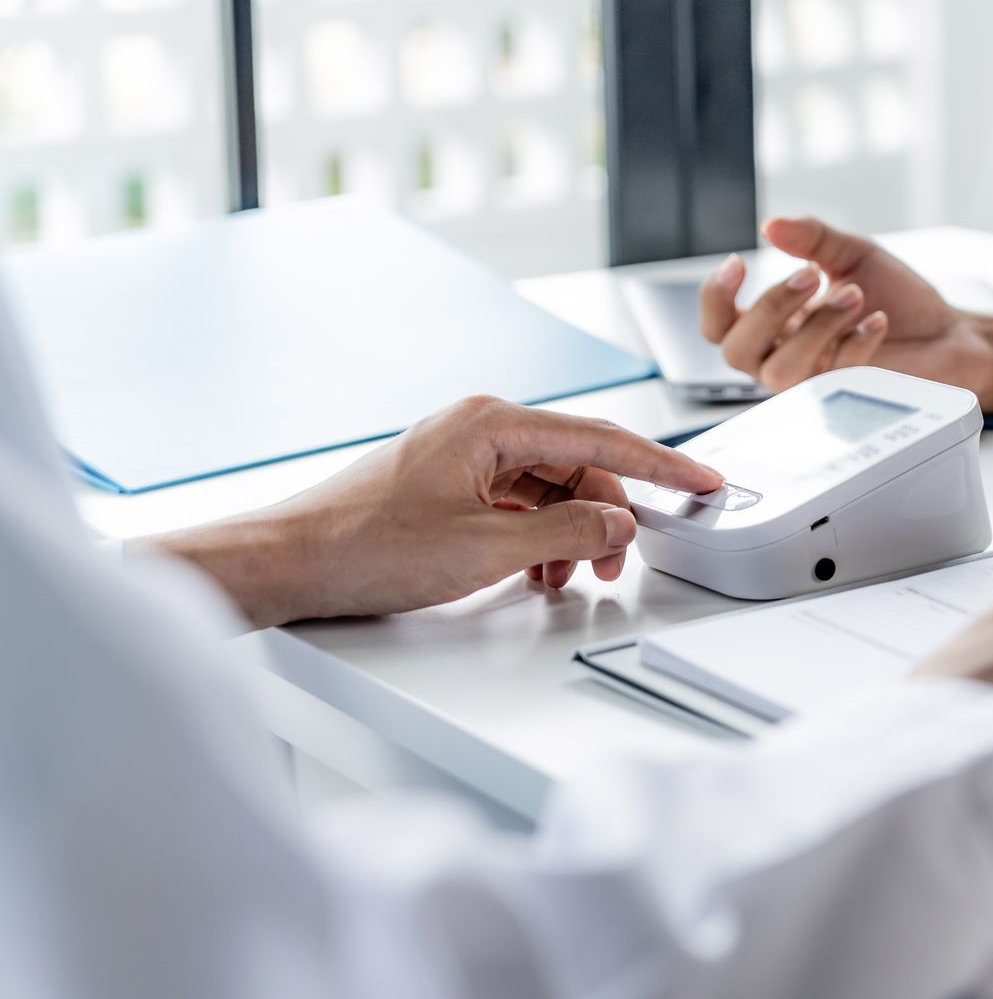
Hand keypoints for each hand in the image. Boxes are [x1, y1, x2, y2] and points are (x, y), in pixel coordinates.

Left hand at [148, 397, 723, 627]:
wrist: (284, 564)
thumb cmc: (362, 545)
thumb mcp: (486, 545)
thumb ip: (567, 529)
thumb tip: (617, 520)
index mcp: (491, 422)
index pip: (601, 437)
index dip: (660, 464)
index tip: (701, 480)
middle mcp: (477, 431)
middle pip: (577, 467)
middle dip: (607, 516)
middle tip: (618, 563)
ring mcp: (459, 461)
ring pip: (547, 491)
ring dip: (569, 534)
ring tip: (567, 575)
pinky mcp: (444, 491)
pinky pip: (515, 507)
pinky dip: (536, 539)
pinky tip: (533, 571)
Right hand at [700, 216, 992, 401]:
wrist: (947, 333)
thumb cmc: (894, 296)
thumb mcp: (853, 253)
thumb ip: (812, 238)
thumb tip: (771, 225)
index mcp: (774, 323)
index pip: (717, 322)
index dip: (714, 296)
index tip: (739, 261)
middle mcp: (783, 355)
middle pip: (735, 350)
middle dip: (770, 307)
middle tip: (812, 275)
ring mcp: (812, 381)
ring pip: (779, 370)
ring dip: (816, 326)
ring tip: (855, 295)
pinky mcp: (844, 398)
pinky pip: (829, 378)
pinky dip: (855, 343)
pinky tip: (878, 320)